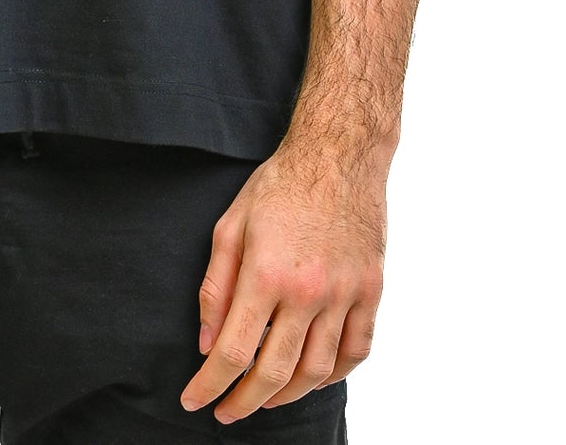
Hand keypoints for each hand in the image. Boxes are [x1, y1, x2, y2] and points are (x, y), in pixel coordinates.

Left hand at [179, 139, 385, 422]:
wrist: (338, 154)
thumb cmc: (279, 184)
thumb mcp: (231, 225)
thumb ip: (215, 287)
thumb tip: (207, 342)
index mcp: (266, 274)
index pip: (233, 352)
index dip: (209, 385)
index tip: (194, 400)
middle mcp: (308, 292)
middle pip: (274, 374)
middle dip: (244, 402)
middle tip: (227, 412)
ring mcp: (345, 294)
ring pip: (317, 372)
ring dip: (287, 395)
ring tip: (264, 397)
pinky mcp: (371, 291)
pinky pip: (356, 351)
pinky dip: (334, 375)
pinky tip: (313, 377)